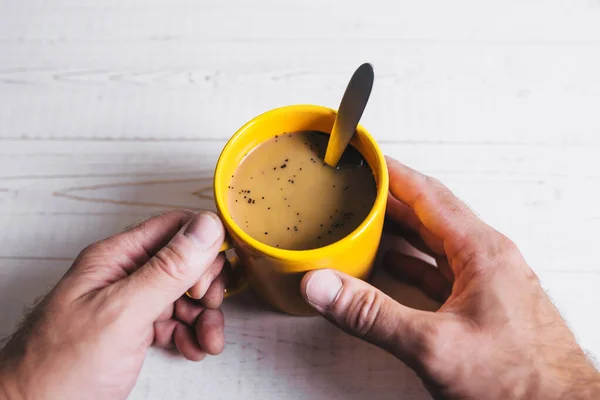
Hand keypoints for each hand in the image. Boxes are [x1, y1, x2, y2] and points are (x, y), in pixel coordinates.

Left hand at [0, 211, 226, 399]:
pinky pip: (176, 321)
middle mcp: (125, 276)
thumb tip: (205, 226)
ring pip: (185, 295)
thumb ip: (167, 269)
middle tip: (206, 305)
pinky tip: (192, 348)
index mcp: (116, 258)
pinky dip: (192, 334)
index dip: (202, 244)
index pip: (174, 227)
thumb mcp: (123, 312)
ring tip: (206, 340)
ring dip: (204, 316)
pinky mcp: (136, 331)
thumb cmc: (59, 368)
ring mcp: (131, 304)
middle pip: (185, 262)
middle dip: (206, 285)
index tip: (210, 274)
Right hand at [300, 157, 599, 399]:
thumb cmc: (520, 382)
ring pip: (435, 242)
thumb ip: (373, 314)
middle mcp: (487, 259)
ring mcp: (486, 282)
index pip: (429, 195)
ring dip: (401, 229)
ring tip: (366, 219)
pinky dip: (412, 262)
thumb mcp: (434, 346)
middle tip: (358, 186)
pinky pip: (440, 270)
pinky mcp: (482, 305)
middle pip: (431, 214)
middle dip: (391, 197)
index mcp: (482, 252)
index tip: (367, 158)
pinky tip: (392, 264)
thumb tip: (325, 286)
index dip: (394, 173)